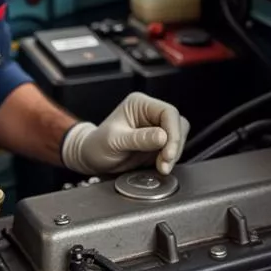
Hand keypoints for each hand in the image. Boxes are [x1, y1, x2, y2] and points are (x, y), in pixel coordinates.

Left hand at [61, 92, 189, 176]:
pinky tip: (160, 167)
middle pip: (177, 125)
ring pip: (178, 137)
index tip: (168, 152)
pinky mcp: (158, 143)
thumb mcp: (115, 141)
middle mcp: (150, 113)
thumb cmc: (97, 145)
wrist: (91, 159)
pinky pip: (173, 149)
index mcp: (140, 104)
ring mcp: (155, 128)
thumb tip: (162, 137)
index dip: (173, 133)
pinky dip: (170, 160)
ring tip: (161, 167)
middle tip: (164, 164)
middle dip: (174, 146)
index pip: (168, 112)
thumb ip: (139, 139)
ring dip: (173, 154)